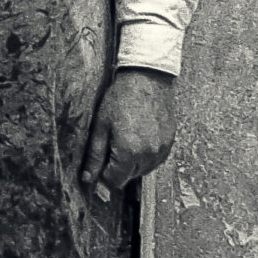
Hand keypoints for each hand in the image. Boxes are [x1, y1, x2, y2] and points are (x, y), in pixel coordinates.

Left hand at [80, 68, 177, 191]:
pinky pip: (156, 160)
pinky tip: (140, 137)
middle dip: (118, 166)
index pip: (115, 181)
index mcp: (129, 152)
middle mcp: (148, 155)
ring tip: (127, 137)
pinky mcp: (170, 142)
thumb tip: (87, 179)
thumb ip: (95, 156)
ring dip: (133, 162)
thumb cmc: (121, 98)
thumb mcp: (101, 125)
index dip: (105, 173)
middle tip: (113, 143)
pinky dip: (146, 155)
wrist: (148, 77)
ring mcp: (162, 149)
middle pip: (129, 177)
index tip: (102, 158)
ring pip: (143, 169)